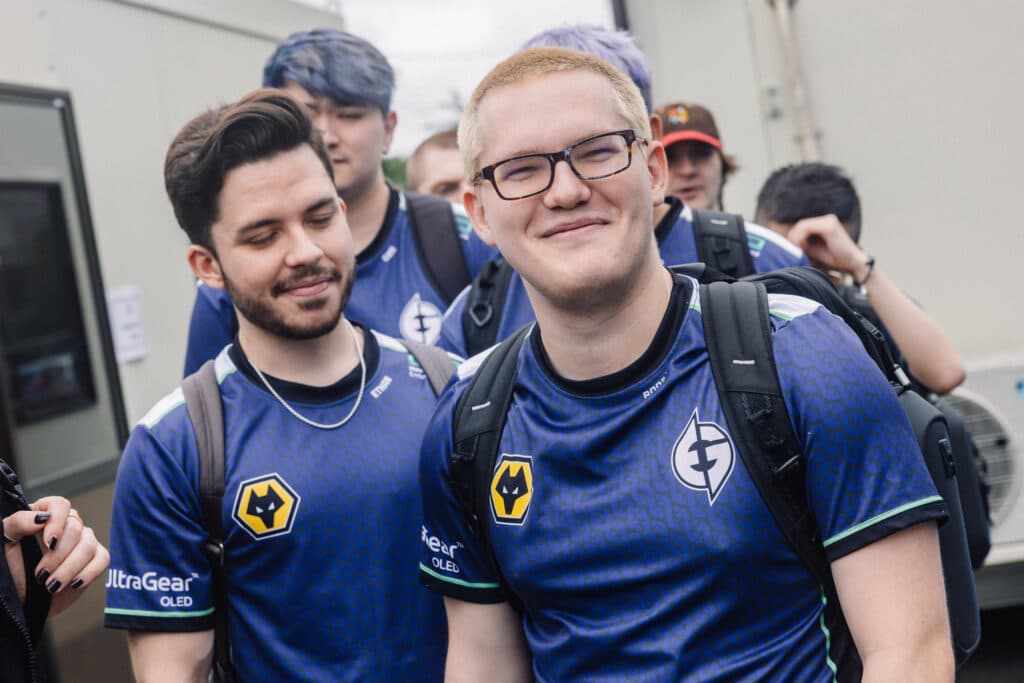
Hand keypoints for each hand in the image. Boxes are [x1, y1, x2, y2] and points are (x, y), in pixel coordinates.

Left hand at [2, 496, 109, 615]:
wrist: (23, 598)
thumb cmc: (11, 568)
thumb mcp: (6, 542)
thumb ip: (18, 523)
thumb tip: (42, 517)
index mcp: (44, 514)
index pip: (60, 505)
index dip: (57, 521)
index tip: (49, 542)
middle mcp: (67, 525)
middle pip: (75, 529)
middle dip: (57, 556)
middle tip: (41, 575)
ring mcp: (84, 541)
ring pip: (88, 546)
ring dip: (69, 569)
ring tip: (51, 585)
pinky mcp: (95, 558)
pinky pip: (103, 559)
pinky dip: (89, 573)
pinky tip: (73, 584)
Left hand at [786, 214, 870, 279]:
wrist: (852, 265)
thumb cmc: (833, 259)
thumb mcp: (813, 249)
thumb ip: (802, 242)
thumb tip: (785, 241)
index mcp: (824, 223)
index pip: (801, 226)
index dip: (794, 237)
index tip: (794, 250)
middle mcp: (827, 219)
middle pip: (800, 224)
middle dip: (794, 238)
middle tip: (795, 251)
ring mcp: (829, 220)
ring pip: (802, 225)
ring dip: (797, 238)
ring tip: (800, 250)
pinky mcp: (830, 225)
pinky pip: (807, 227)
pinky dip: (801, 237)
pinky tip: (804, 247)